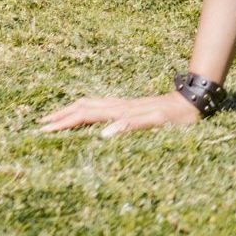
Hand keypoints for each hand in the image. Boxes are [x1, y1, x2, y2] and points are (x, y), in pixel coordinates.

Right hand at [40, 88, 201, 136]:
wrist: (194, 100)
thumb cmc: (178, 116)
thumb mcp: (158, 122)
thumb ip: (132, 126)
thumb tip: (103, 135)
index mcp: (121, 111)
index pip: (85, 116)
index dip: (64, 123)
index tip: (44, 130)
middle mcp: (119, 105)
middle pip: (83, 106)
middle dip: (61, 115)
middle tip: (40, 123)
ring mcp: (124, 104)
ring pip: (91, 104)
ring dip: (71, 110)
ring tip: (56, 117)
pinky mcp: (130, 106)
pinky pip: (101, 106)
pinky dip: (85, 109)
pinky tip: (86, 114)